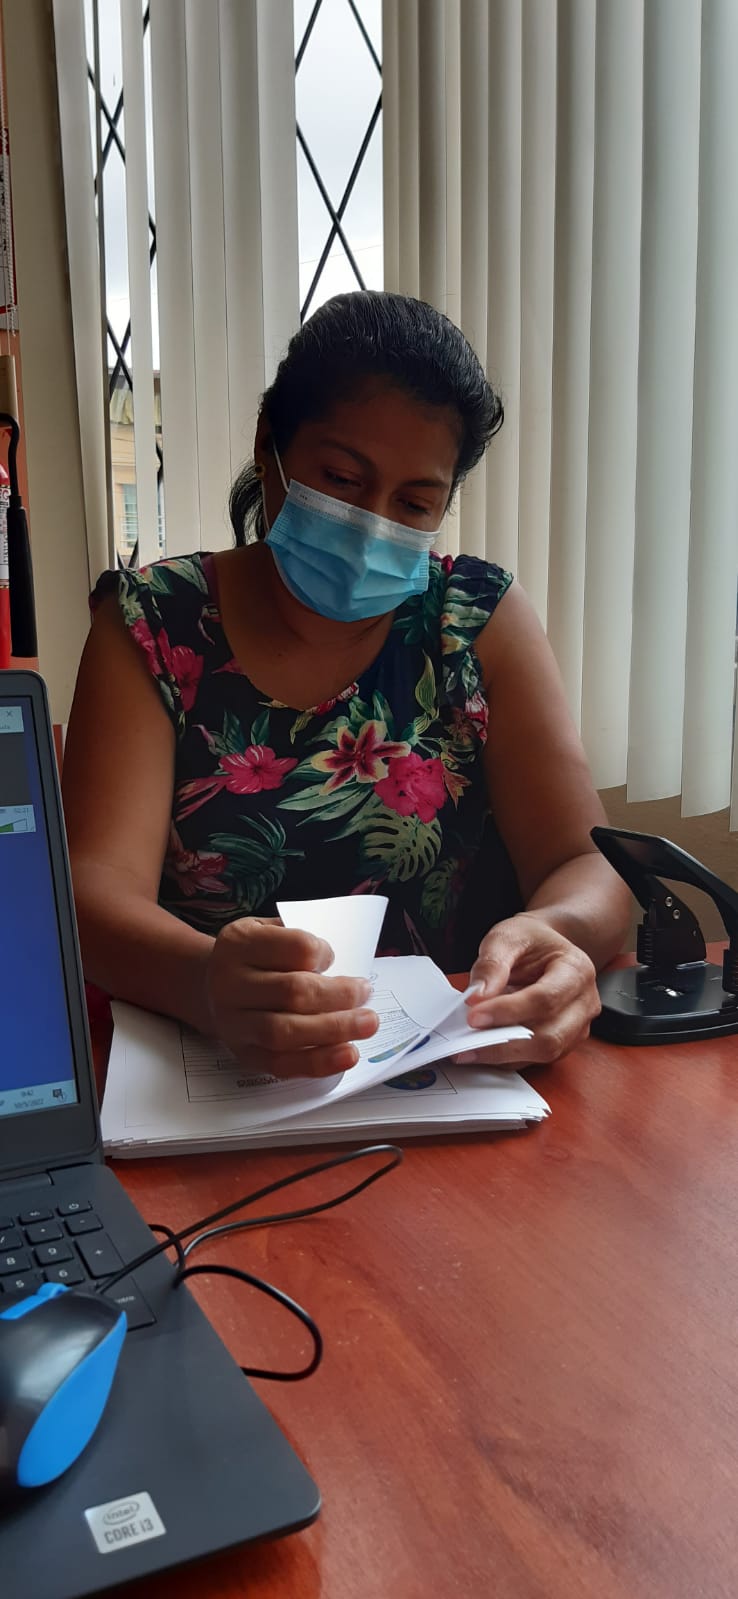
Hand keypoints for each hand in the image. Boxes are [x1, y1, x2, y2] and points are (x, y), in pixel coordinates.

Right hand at [204, 917, 378, 1077]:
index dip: (323, 953)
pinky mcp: (243, 1053)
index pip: (293, 947)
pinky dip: (318, 1062)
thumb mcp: (269, 931)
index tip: (334, 958)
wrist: (209, 986)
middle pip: (292, 992)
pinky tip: (346, 1054)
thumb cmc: (255, 958)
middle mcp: (230, 982)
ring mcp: (234, 1022)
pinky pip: (281, 1064)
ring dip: (334, 1029)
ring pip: (285, 1032)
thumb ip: (300, 943)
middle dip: (339, 995)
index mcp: (239, 942)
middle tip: (365, 992)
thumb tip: (344, 969)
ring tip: (367, 1024)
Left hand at [461, 913, 600, 1067]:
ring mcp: (577, 1026)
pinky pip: (536, 1059)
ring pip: (544, 1053)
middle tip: (465, 1041)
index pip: (545, 999)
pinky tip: (481, 1050)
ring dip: (503, 1054)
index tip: (474, 1015)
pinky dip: (507, 1058)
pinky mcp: (564, 1042)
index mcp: (576, 970)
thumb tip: (477, 996)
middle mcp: (584, 1002)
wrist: (547, 948)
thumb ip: (492, 963)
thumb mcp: (508, 936)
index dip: (508, 1011)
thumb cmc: (532, 941)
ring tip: (468, 1048)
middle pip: (549, 1035)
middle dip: (504, 1042)